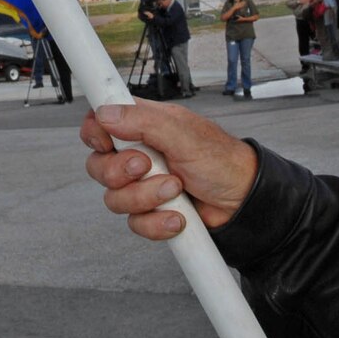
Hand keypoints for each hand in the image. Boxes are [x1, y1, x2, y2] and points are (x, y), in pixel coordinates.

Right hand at [79, 101, 256, 240]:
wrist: (243, 202)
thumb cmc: (221, 160)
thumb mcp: (184, 133)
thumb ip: (143, 121)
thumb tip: (106, 114)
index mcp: (143, 126)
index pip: (100, 122)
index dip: (95, 133)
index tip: (105, 142)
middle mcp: (138, 154)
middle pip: (98, 165)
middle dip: (119, 172)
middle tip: (146, 166)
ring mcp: (143, 185)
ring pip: (114, 198)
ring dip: (145, 197)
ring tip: (175, 189)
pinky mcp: (151, 211)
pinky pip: (135, 223)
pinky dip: (156, 222)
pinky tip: (177, 215)